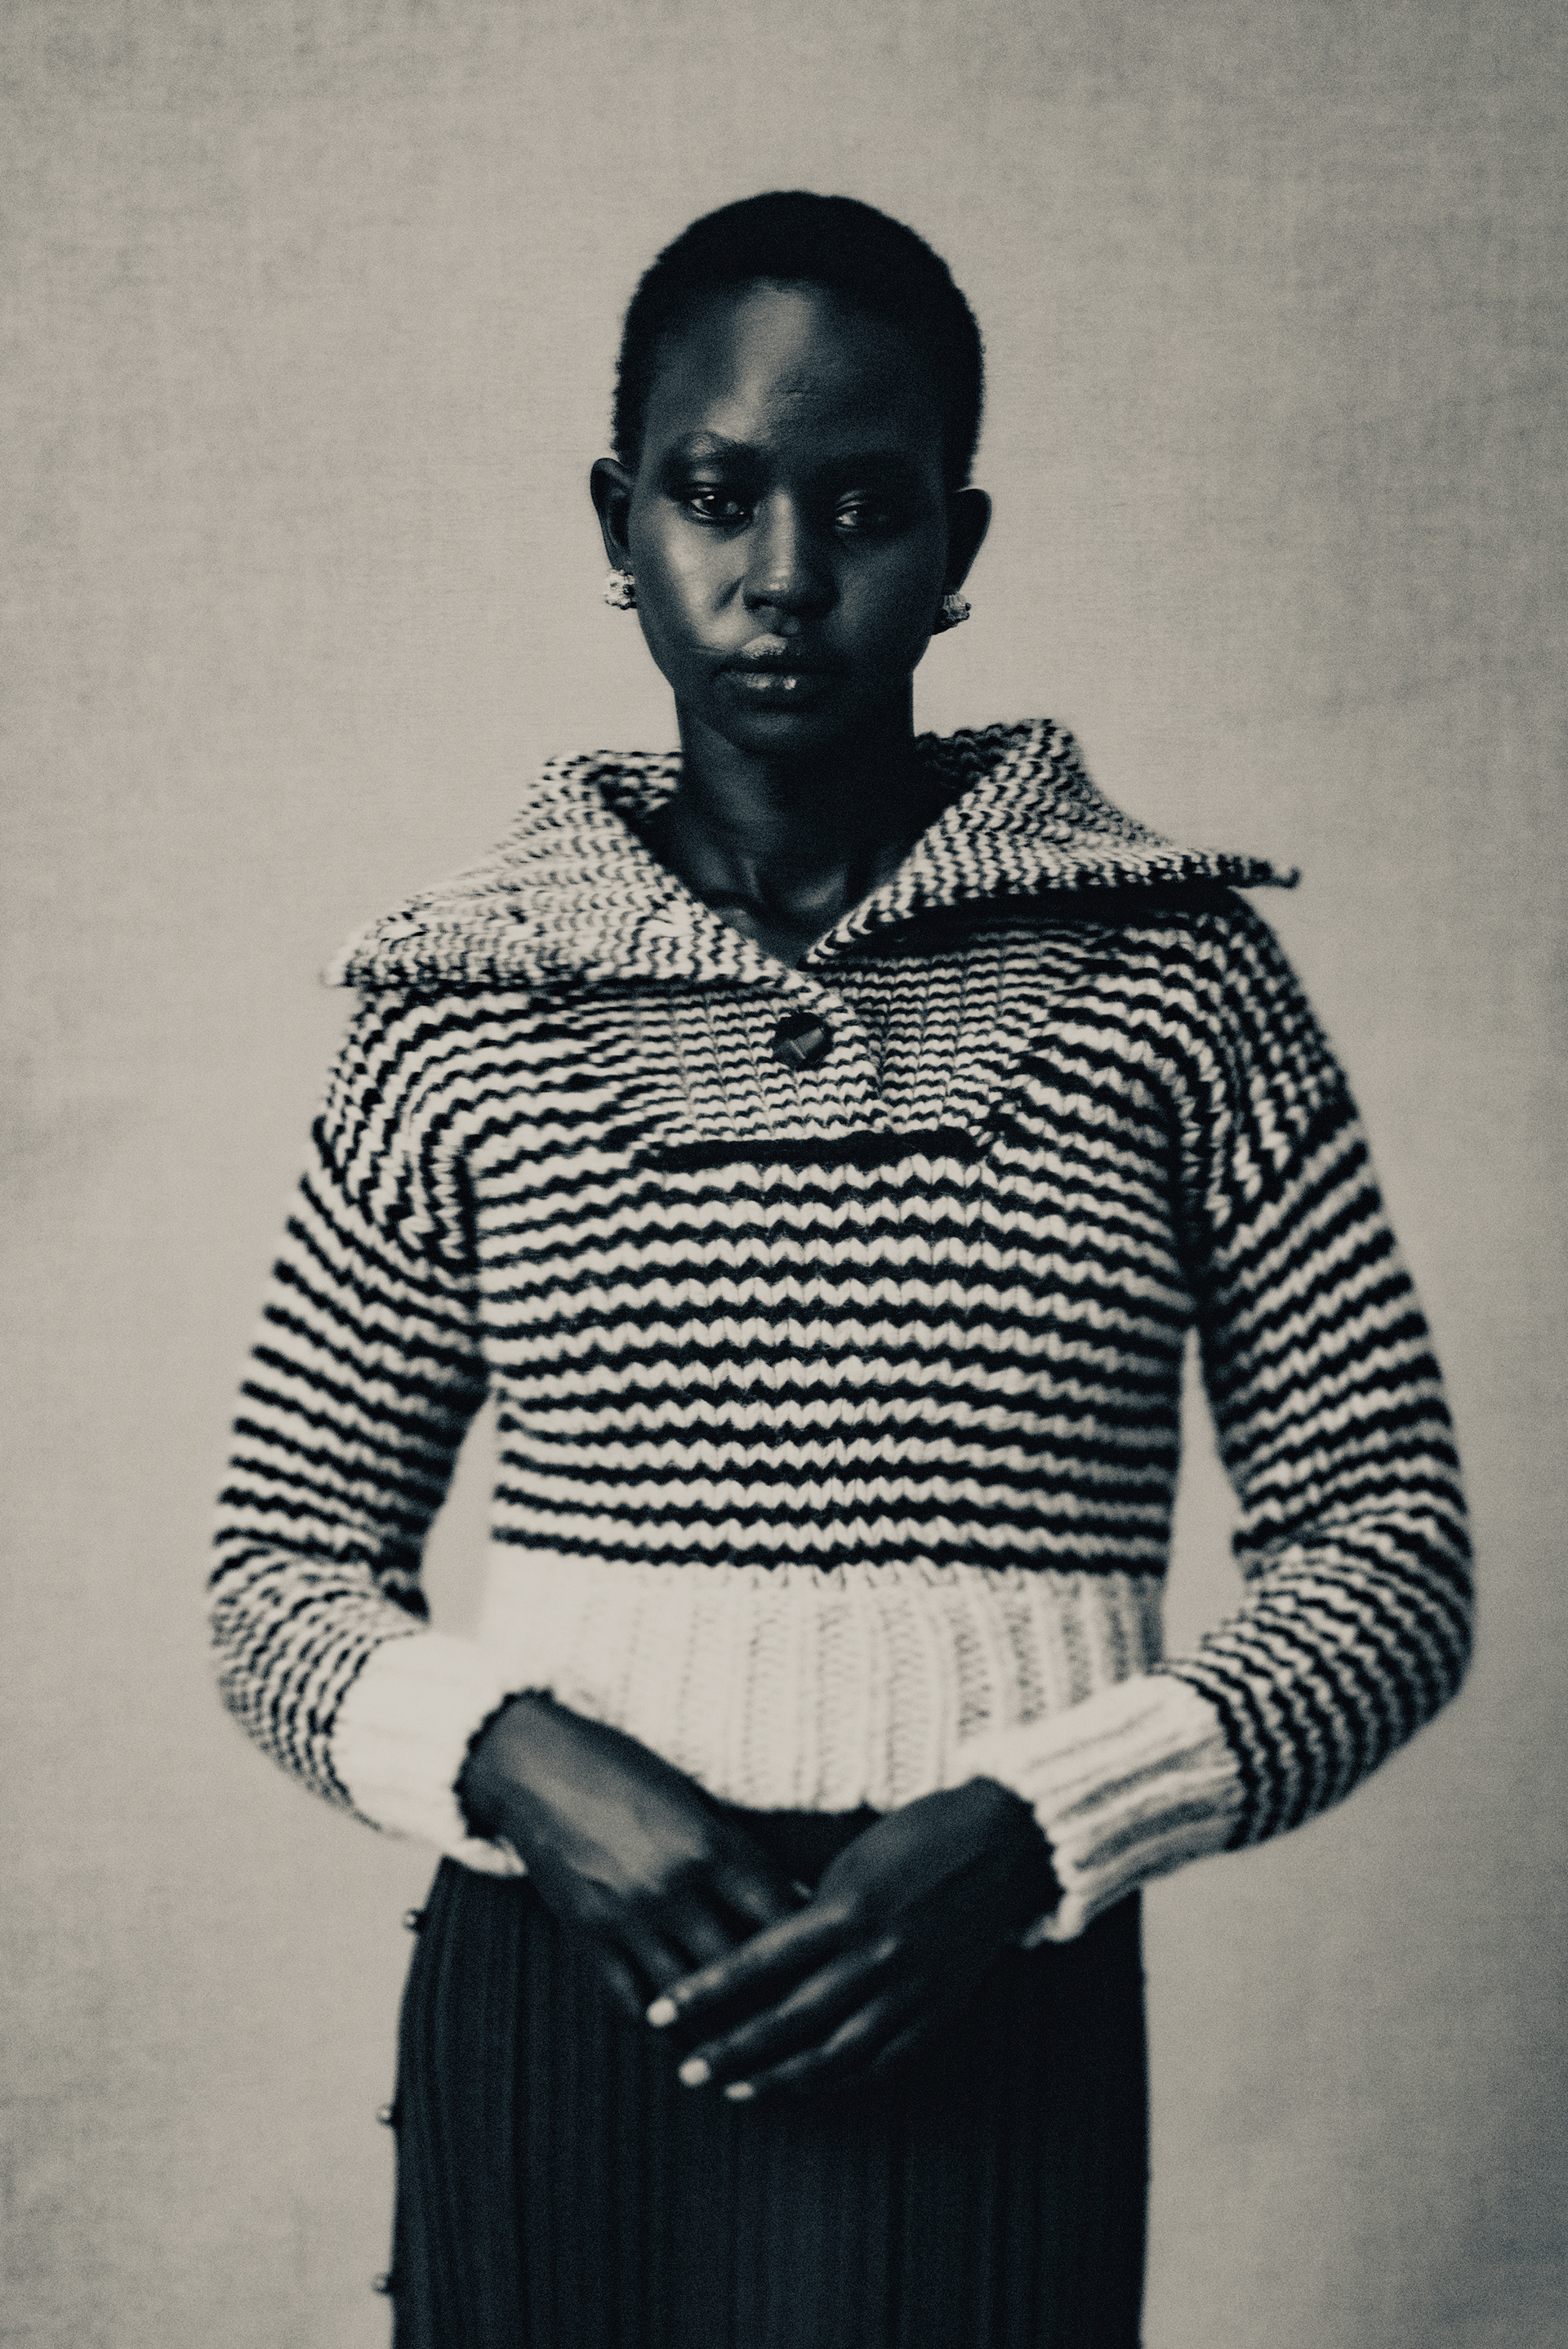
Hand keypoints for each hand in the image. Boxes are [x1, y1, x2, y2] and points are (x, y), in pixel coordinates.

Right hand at [458, 1693, 802, 2022]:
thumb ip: (740, 1851)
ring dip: (720, 2028)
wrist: (538, 1767)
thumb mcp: (693, 1799)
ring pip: (688, 1998)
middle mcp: (671, 1886)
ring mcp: (626, 1917)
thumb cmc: (626, 1770)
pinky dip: (663, 2030)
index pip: (776, 1911)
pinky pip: (633, 2004)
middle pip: (738, 1964)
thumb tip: (798, 1898)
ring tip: (751, 2048)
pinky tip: (686, 2043)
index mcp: (707, 1844)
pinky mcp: (588, 1937)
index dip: (810, 1943)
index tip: (832, 1965)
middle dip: (773, 1994)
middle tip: (802, 2019)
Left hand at [646, 1778, 1059, 2099]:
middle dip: (730, 2049)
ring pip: (831, 2055)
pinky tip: (804, 2085)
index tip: (660, 2008)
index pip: (757, 1961)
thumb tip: (764, 1955)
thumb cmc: (919, 1836)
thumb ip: (812, 1912)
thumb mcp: (854, 1860)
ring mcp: (910, 1991)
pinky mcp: (938, 2011)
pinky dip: (836, 2080)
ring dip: (777, 2078)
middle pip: (788, 2020)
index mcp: (845, 1908)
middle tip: (686, 2071)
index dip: (705, 1990)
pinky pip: (879, 2062)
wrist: (1006, 1843)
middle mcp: (875, 1956)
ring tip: (734, 2089)